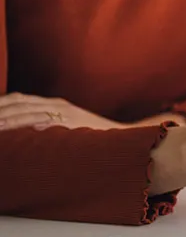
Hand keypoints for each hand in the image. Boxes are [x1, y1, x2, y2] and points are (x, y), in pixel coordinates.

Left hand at [0, 93, 124, 130]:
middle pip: (20, 101)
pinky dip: (26, 123)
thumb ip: (52, 125)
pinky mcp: (70, 121)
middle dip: (1, 108)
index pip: (21, 99)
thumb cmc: (95, 136)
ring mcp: (64, 112)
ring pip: (28, 110)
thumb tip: (34, 128)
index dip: (3, 103)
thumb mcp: (69, 127)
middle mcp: (58, 104)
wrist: (121, 136)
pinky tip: (15, 128)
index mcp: (55, 104)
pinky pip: (44, 120)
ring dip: (8, 116)